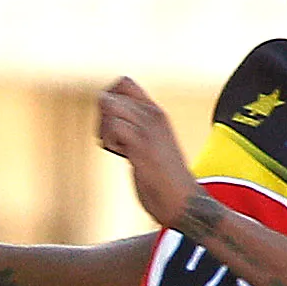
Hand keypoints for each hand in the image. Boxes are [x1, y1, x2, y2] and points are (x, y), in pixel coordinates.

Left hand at [95, 77, 194, 229]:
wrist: (185, 202)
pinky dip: (109, 141)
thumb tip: (107, 124)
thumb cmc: (166, 180)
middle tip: (113, 141)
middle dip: (101, 117)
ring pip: (109, 107)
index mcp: (156, 113)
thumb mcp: (150, 146)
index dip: (109, 100)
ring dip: (104, 130)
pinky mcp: (142, 146)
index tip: (113, 125)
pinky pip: (114, 127)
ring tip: (119, 149)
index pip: (124, 83)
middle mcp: (153, 115)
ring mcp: (148, 129)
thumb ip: (134, 132)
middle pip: (110, 95)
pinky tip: (122, 155)